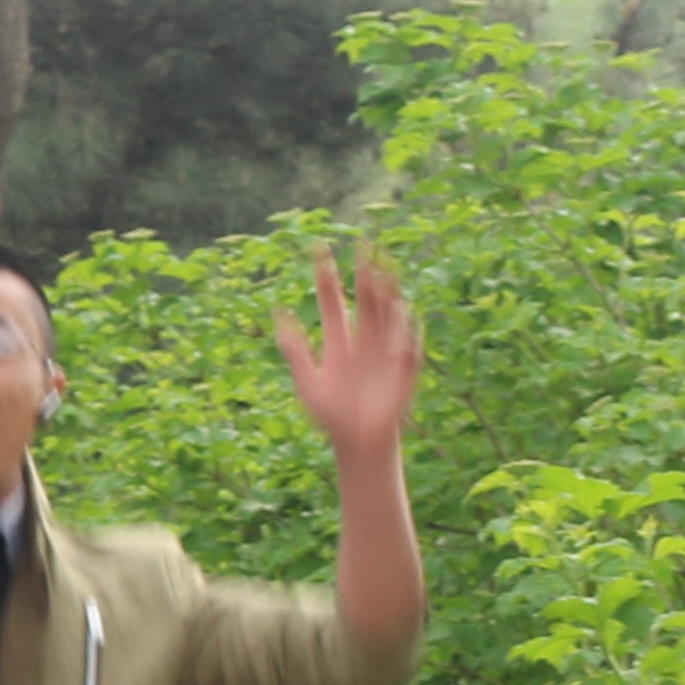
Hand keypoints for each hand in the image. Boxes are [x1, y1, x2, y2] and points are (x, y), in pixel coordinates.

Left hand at [278, 247, 419, 464]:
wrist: (356, 440)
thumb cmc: (330, 414)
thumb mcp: (306, 381)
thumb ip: (294, 350)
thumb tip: (277, 314)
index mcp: (338, 341)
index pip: (332, 301)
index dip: (327, 277)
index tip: (321, 250)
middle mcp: (363, 340)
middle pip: (364, 299)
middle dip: (364, 273)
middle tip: (361, 244)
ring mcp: (385, 351)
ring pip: (387, 314)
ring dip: (385, 293)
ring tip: (381, 271)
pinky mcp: (403, 369)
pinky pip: (407, 346)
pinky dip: (405, 332)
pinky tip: (403, 316)